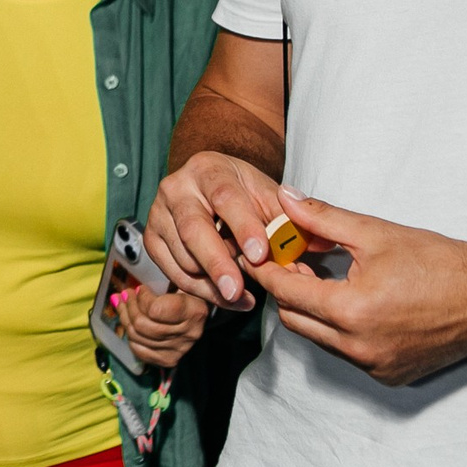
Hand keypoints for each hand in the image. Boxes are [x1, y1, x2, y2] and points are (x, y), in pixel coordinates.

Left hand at [119, 288, 210, 369]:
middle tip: (126, 294)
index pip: (155, 310)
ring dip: (124, 317)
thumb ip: (156, 280)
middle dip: (129, 306)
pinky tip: (129, 321)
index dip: (143, 298)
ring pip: (137, 336)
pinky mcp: (169, 359)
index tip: (141, 289)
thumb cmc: (185, 293)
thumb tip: (128, 289)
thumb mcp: (178, 280)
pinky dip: (130, 335)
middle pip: (142, 325)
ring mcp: (179, 349)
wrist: (197, 314)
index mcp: (195, 311)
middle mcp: (190, 333)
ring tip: (122, 303)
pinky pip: (139, 350)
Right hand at [147, 150, 288, 309]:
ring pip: (182, 255)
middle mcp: (176, 187)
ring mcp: (159, 213)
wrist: (210, 187)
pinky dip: (199, 290)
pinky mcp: (151, 239)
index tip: (260, 255)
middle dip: (217, 262)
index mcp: (209, 169)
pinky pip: (172, 272)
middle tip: (237, 290)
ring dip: (213, 281)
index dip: (243, 227)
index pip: (226, 197)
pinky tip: (224, 297)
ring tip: (242, 293)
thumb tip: (315, 245)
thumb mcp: (269, 197)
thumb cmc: (243, 194)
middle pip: (193, 228)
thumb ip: (290, 220)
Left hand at [249, 188, 466, 385]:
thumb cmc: (439, 262)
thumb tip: (285, 198)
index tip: (259, 251)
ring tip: (324, 279)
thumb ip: (322, 219)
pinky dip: (339, 330)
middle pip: (295, 318)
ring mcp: (375, 365)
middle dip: (288, 289)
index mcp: (351, 311)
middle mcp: (359, 347)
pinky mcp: (390, 375)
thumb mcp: (376, 233)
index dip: (267, 269)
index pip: (285, 291)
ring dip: (313, 310)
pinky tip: (353, 303)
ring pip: (318, 338)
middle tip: (294, 261)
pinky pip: (346, 352)